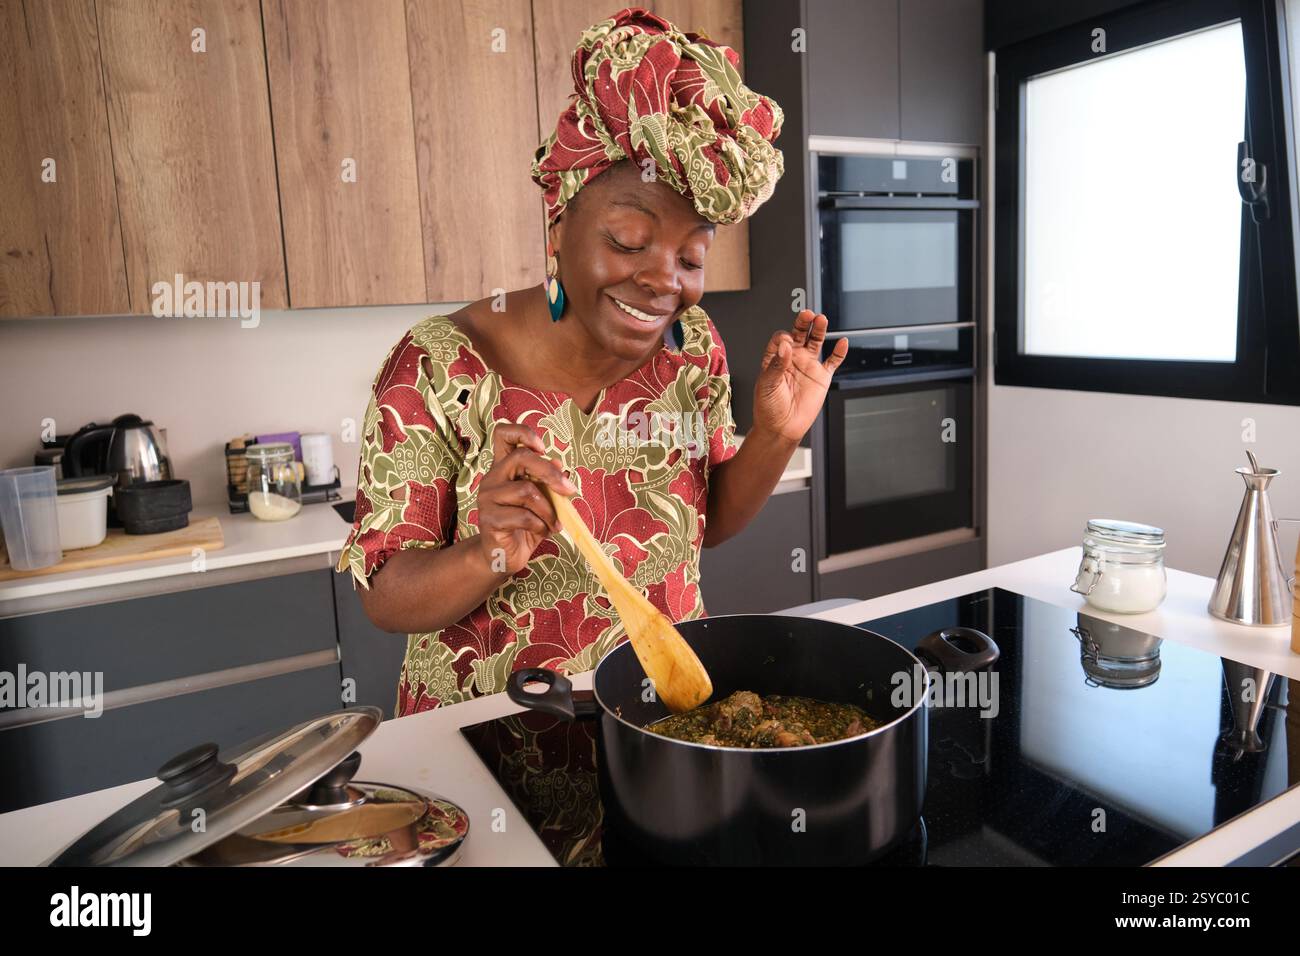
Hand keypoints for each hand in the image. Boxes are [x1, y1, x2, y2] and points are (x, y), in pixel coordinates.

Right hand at [477, 423, 576, 574]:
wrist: (504, 556)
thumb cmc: (524, 525)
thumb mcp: (542, 501)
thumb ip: (548, 481)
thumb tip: (558, 463)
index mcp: (504, 468)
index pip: (503, 434)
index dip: (523, 433)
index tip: (542, 448)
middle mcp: (492, 478)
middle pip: (520, 457)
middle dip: (550, 473)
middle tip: (568, 490)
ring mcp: (488, 499)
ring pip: (526, 491)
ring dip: (548, 509)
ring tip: (554, 523)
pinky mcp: (490, 520)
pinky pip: (524, 516)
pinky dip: (541, 525)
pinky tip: (542, 532)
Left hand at [752, 310, 847, 442]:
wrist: (781, 428)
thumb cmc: (768, 407)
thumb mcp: (767, 385)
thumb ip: (776, 365)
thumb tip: (786, 345)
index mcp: (775, 357)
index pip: (780, 339)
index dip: (784, 338)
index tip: (786, 342)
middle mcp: (792, 358)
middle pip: (799, 333)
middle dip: (803, 323)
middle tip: (807, 314)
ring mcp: (808, 366)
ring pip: (816, 341)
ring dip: (819, 330)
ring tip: (821, 319)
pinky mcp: (821, 377)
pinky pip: (833, 361)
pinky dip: (839, 352)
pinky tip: (843, 342)